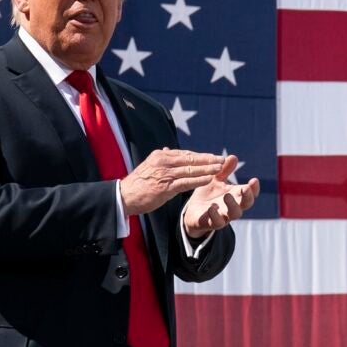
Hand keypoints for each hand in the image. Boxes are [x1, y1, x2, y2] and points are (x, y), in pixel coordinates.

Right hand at [119, 148, 237, 215]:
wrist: (124, 196)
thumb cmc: (138, 184)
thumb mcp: (150, 166)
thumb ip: (162, 159)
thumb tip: (170, 150)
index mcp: (161, 156)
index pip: (186, 154)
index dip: (201, 155)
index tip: (214, 156)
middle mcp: (164, 161)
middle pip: (191, 158)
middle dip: (208, 159)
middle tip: (223, 159)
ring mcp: (165, 174)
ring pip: (191, 169)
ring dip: (207, 168)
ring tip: (220, 168)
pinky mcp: (165, 187)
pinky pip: (186, 182)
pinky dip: (198, 180)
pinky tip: (209, 179)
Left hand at [181, 175, 259, 238]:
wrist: (193, 211)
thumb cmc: (208, 194)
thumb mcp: (215, 180)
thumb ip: (224, 170)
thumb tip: (233, 157)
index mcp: (235, 194)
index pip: (250, 192)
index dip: (254, 188)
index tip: (254, 180)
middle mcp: (233, 206)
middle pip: (246, 204)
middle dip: (247, 196)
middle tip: (245, 188)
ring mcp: (224, 215)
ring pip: (235, 214)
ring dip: (233, 205)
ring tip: (227, 196)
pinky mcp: (212, 223)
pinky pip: (217, 222)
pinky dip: (216, 216)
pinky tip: (212, 209)